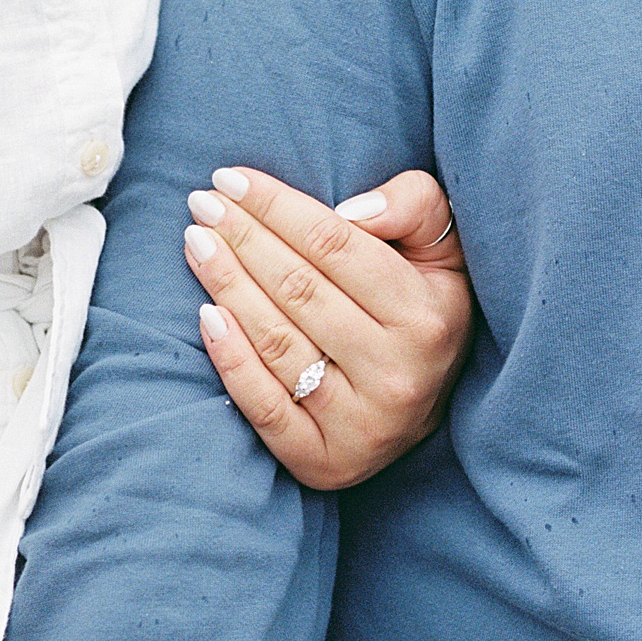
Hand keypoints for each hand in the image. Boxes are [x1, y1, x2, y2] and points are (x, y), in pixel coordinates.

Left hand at [183, 166, 472, 489]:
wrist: (430, 413)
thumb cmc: (427, 313)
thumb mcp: (445, 253)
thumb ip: (414, 208)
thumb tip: (349, 210)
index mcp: (425, 317)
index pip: (336, 246)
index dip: (278, 207)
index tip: (232, 178)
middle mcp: (395, 373)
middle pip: (299, 289)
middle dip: (244, 237)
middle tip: (202, 203)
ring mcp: (359, 425)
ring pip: (277, 343)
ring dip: (227, 286)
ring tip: (196, 242)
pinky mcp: (323, 461)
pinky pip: (263, 406)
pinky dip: (230, 359)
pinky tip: (206, 314)